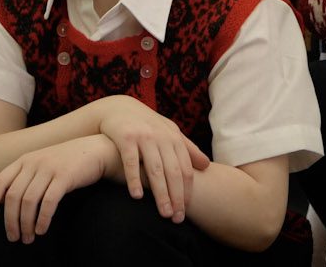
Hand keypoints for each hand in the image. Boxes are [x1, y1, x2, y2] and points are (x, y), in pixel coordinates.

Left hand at [0, 134, 115, 241]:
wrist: (98, 149)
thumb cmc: (68, 162)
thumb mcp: (42, 164)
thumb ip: (24, 178)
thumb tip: (4, 202)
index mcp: (24, 160)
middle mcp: (34, 162)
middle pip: (13, 197)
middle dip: (10, 221)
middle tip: (14, 238)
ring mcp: (50, 168)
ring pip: (29, 201)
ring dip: (26, 224)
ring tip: (28, 238)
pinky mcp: (65, 176)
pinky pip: (48, 202)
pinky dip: (42, 219)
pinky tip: (42, 229)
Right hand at [96, 95, 209, 221]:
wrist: (119, 108)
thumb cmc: (148, 125)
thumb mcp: (169, 132)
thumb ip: (187, 148)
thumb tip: (206, 165)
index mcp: (174, 138)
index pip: (185, 169)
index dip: (187, 191)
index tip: (186, 211)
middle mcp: (161, 137)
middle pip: (173, 172)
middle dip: (176, 196)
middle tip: (176, 218)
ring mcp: (144, 137)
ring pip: (155, 169)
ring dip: (160, 193)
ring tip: (163, 212)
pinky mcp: (125, 138)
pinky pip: (130, 162)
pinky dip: (134, 179)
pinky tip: (137, 196)